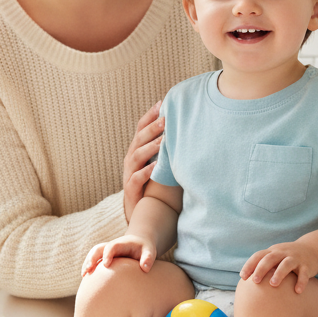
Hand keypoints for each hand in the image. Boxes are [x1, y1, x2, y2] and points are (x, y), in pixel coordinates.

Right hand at [82, 234, 156, 277]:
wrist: (139, 242)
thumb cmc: (144, 248)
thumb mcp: (149, 251)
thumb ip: (148, 258)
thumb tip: (145, 268)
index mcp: (122, 244)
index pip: (112, 246)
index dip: (108, 254)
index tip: (106, 265)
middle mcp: (112, 246)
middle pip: (98, 248)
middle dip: (92, 258)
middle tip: (89, 270)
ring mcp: (107, 251)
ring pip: (93, 253)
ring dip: (87, 262)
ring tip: (84, 275)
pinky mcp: (105, 257)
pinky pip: (94, 259)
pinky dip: (88, 266)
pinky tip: (86, 277)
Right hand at [123, 102, 163, 222]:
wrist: (141, 213)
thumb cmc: (155, 185)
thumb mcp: (159, 162)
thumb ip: (167, 148)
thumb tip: (188, 130)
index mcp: (137, 150)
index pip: (140, 128)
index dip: (149, 115)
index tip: (162, 103)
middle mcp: (131, 159)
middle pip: (138, 139)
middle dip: (152, 129)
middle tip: (165, 120)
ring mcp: (129, 174)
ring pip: (136, 156)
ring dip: (149, 148)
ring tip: (162, 141)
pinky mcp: (131, 190)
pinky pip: (135, 179)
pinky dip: (145, 172)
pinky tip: (155, 168)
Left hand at [240, 239, 317, 292]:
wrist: (311, 250)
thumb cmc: (286, 258)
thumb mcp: (275, 258)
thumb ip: (262, 266)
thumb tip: (244, 283)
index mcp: (273, 251)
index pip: (258, 256)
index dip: (250, 265)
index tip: (242, 277)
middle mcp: (283, 253)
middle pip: (270, 258)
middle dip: (262, 269)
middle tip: (255, 281)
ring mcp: (296, 258)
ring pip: (287, 264)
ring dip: (279, 273)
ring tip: (273, 284)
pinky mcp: (307, 265)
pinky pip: (304, 273)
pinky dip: (301, 282)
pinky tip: (297, 291)